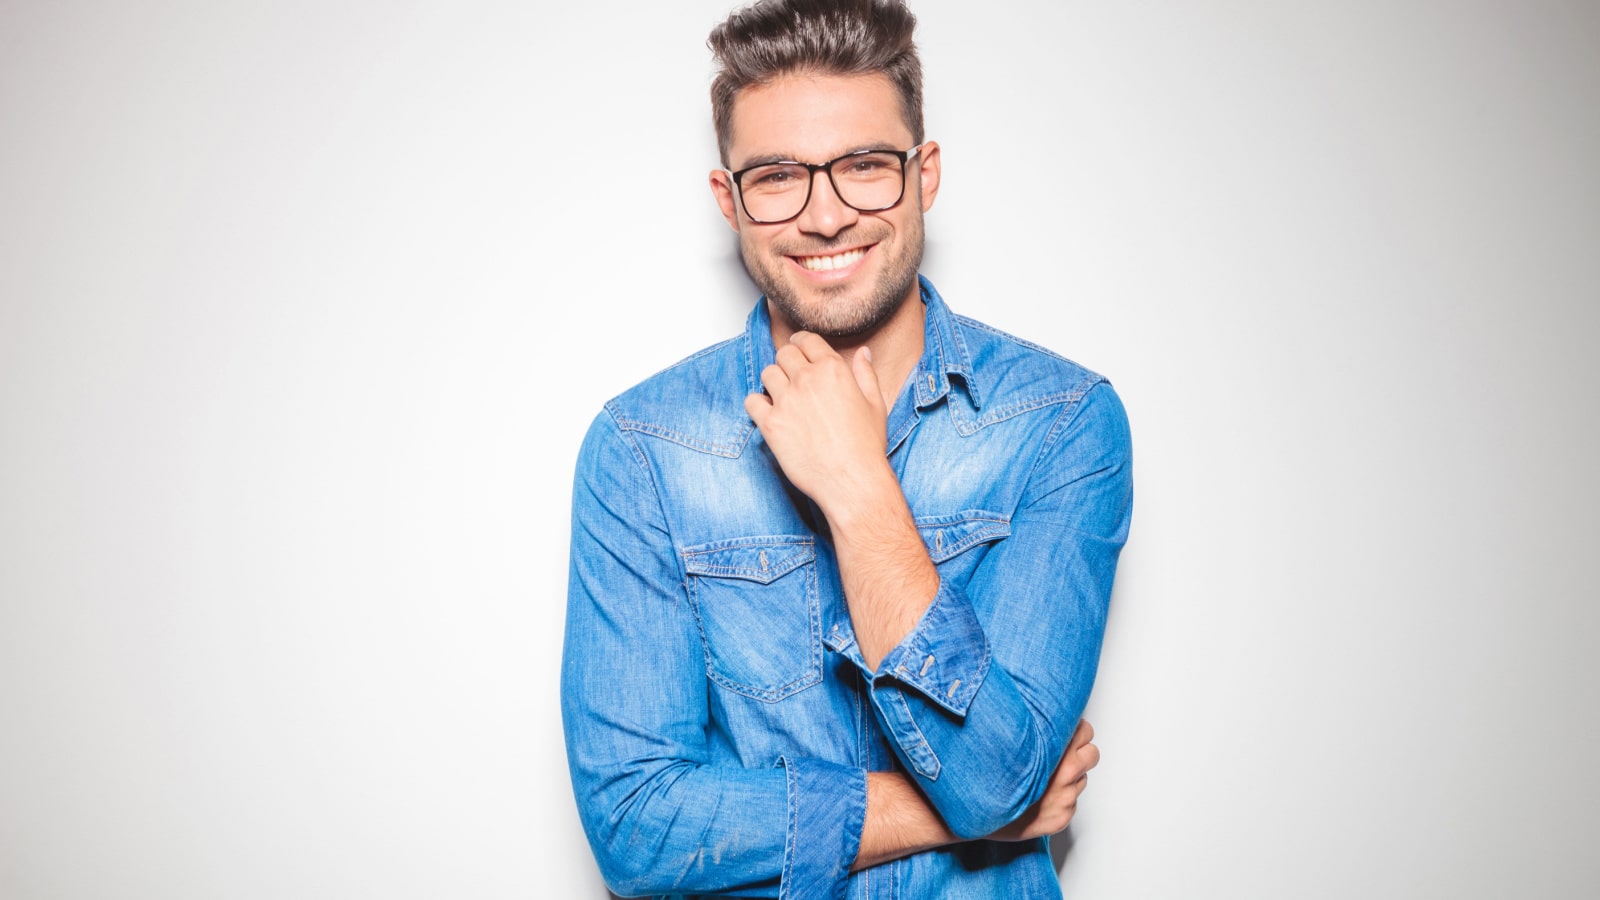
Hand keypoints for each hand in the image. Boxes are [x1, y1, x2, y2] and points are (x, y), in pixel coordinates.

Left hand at [744, 332, 890, 512]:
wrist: (852, 481)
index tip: (798, 349)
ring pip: (766, 373)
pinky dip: (757, 405)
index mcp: (833, 369)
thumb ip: (865, 373)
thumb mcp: (875, 404)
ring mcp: (786, 401)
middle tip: (790, 376)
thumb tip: (863, 352)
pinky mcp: (771, 424)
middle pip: (783, 354)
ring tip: (781, 396)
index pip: (807, 340)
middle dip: (787, 362)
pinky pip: (751, 401)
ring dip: (772, 381)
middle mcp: (807, 379)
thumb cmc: (866, 447)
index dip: (801, 343)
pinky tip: (768, 414)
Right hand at [990, 719, 1099, 841]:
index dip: (1075, 729)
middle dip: (1080, 752)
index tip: (1066, 730)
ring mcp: (1065, 800)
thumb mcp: (1009, 745)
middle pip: (1091, 754)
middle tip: (1063, 753)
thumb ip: (1030, 732)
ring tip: (1044, 777)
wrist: (978, 815)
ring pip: (1081, 779)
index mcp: (1056, 754)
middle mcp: (1066, 777)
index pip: (1085, 732)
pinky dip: (1061, 798)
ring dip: (1069, 777)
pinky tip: (1040, 795)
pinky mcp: (1062, 818)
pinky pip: (1071, 802)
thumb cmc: (990, 779)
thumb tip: (1038, 714)